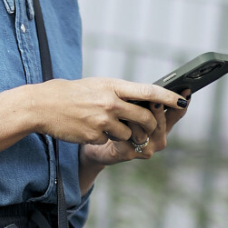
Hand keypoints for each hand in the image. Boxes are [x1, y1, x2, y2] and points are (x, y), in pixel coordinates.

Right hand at [32, 77, 185, 161]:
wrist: (43, 105)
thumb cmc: (72, 94)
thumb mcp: (98, 86)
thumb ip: (121, 93)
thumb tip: (146, 101)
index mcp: (114, 86)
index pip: (149, 92)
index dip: (168, 97)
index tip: (183, 99)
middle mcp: (111, 102)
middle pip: (145, 118)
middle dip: (150, 126)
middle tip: (146, 128)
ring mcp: (103, 120)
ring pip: (129, 134)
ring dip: (122, 135)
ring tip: (105, 125)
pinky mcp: (94, 135)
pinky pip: (108, 141)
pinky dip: (103, 139)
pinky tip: (88, 130)